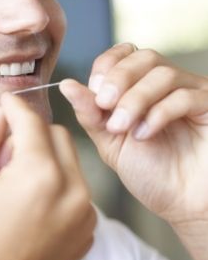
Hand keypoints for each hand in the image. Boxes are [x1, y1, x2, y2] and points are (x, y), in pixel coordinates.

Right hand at [0, 92, 94, 259]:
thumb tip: (0, 116)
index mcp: (40, 175)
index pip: (32, 121)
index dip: (15, 106)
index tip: (6, 101)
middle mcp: (73, 191)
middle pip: (58, 135)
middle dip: (31, 133)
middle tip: (4, 152)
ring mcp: (85, 214)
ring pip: (70, 160)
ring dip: (45, 157)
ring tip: (15, 180)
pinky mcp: (87, 231)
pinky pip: (76, 188)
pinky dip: (56, 182)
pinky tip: (30, 202)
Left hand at [59, 43, 207, 259]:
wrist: (182, 205)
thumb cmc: (150, 173)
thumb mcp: (109, 141)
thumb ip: (90, 113)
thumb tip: (66, 85)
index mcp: (141, 87)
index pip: (124, 54)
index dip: (106, 66)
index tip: (93, 91)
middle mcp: (168, 85)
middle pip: (144, 57)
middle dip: (118, 79)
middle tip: (104, 104)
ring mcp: (192, 93)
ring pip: (163, 74)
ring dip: (135, 99)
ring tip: (121, 127)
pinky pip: (185, 96)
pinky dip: (158, 113)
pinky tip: (144, 134)